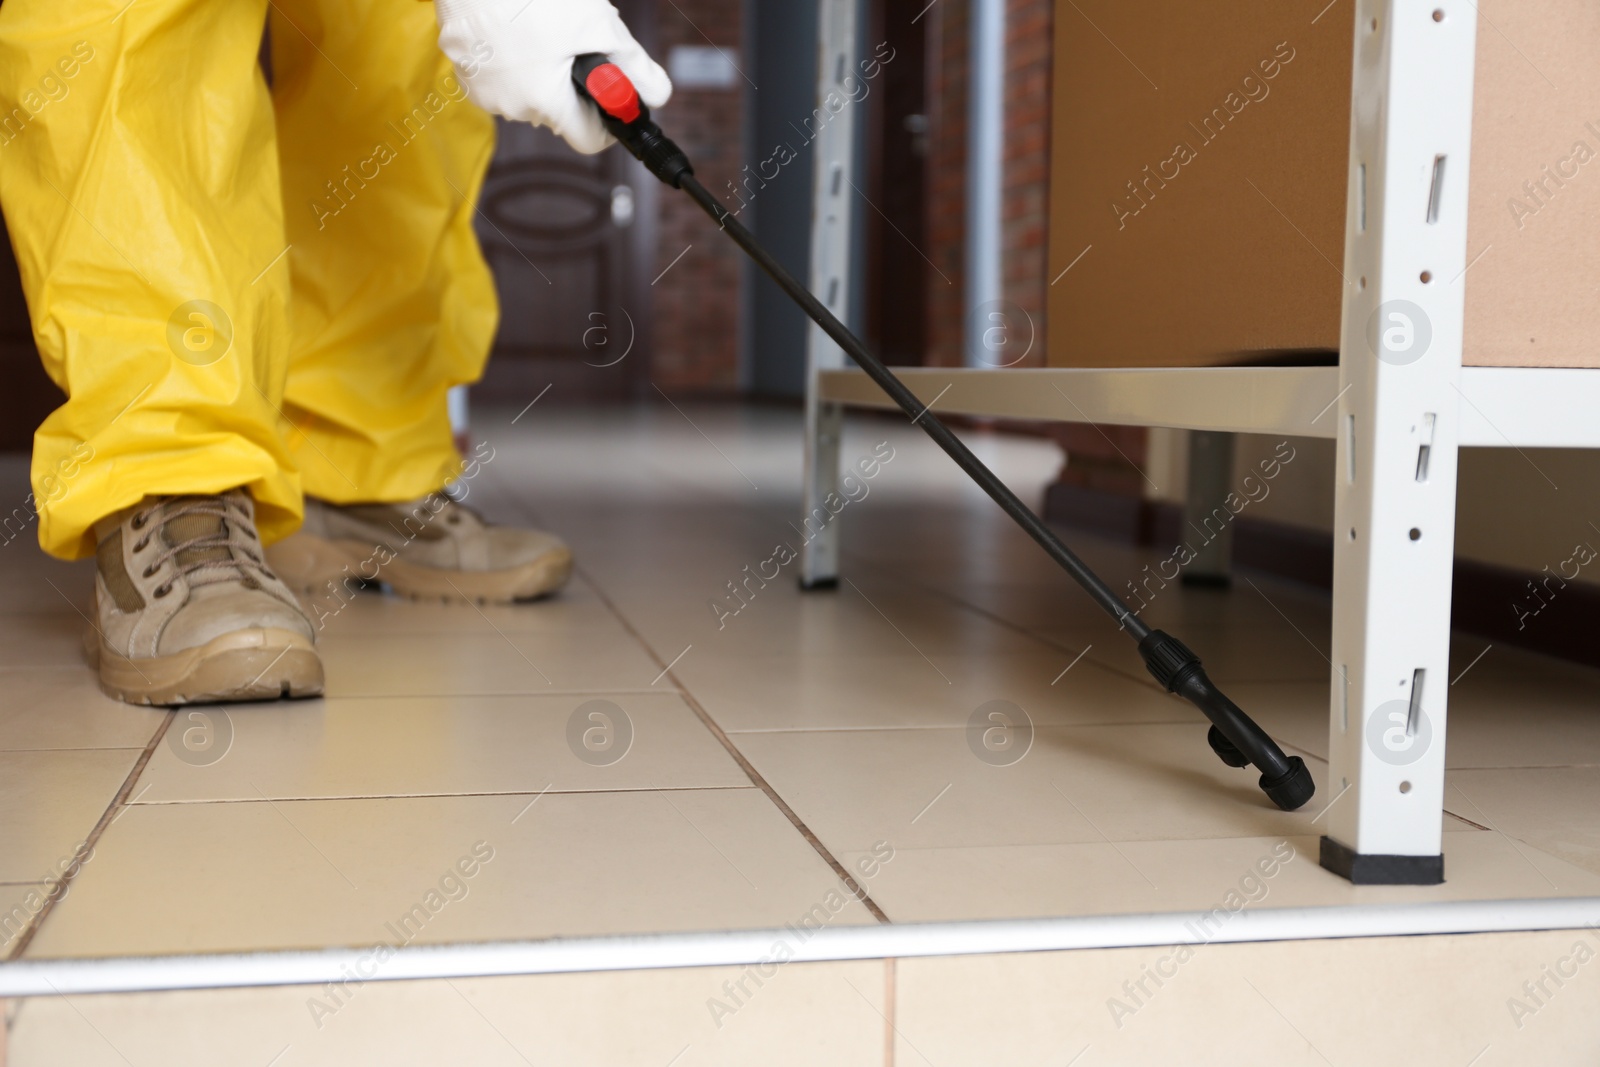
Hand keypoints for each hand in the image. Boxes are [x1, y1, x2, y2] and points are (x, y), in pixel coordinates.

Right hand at [434, 0, 671, 153]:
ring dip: (544, 70)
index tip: (614, 98)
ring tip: (543, 29)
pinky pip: (502, 77)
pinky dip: (515, 60)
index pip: (590, 140)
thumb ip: (633, 66)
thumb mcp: (596, 26)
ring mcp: (483, 91)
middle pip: (561, 113)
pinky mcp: (464, 71)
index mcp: (545, 103)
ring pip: (530, 94)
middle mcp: (511, 107)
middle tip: (577, 43)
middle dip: (575, 84)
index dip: (609, 121)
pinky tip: (516, 28)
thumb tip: (658, 94)